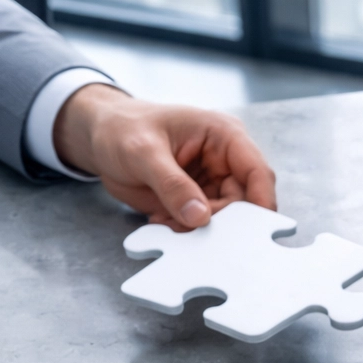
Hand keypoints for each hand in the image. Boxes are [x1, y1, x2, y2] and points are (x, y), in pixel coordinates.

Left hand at [53, 84, 277, 230]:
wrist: (100, 137)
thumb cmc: (122, 129)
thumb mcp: (142, 152)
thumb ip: (172, 184)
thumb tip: (200, 217)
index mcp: (224, 135)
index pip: (257, 172)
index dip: (261, 203)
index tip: (253, 233)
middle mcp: (225, 161)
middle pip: (245, 203)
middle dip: (222, 223)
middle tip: (192, 231)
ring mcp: (213, 183)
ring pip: (226, 219)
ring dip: (200, 229)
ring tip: (166, 221)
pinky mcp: (198, 201)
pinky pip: (203, 225)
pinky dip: (186, 231)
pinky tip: (162, 220)